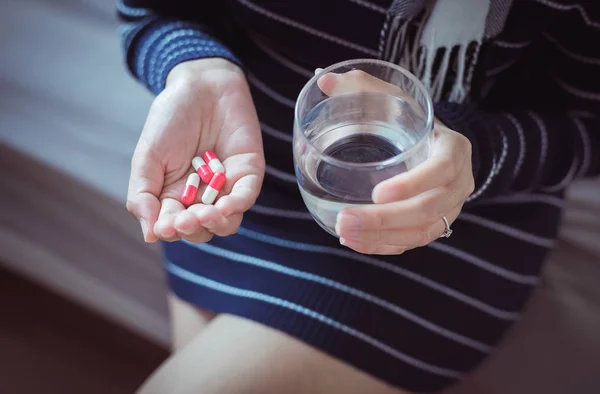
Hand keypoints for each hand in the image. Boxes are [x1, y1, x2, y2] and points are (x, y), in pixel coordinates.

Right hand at [127, 58, 264, 242]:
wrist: (199, 85)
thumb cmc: (170, 119)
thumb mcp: (147, 156)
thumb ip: (143, 194)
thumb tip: (150, 235)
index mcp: (174, 196)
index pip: (173, 226)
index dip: (170, 230)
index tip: (165, 227)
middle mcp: (202, 197)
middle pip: (201, 230)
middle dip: (192, 229)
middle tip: (184, 219)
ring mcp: (227, 187)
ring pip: (227, 222)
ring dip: (215, 224)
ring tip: (203, 214)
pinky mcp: (248, 173)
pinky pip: (246, 197)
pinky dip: (236, 205)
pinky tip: (224, 205)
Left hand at [316, 69, 473, 254]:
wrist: (433, 145)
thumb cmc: (411, 119)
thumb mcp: (394, 98)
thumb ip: (361, 86)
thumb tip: (323, 79)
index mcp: (453, 149)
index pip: (441, 170)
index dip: (412, 184)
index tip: (377, 193)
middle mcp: (458, 184)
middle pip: (428, 210)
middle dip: (385, 220)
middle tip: (345, 221)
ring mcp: (449, 209)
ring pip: (420, 233)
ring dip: (380, 237)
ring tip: (343, 233)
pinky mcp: (434, 225)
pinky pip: (411, 243)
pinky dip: (382, 246)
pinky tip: (353, 242)